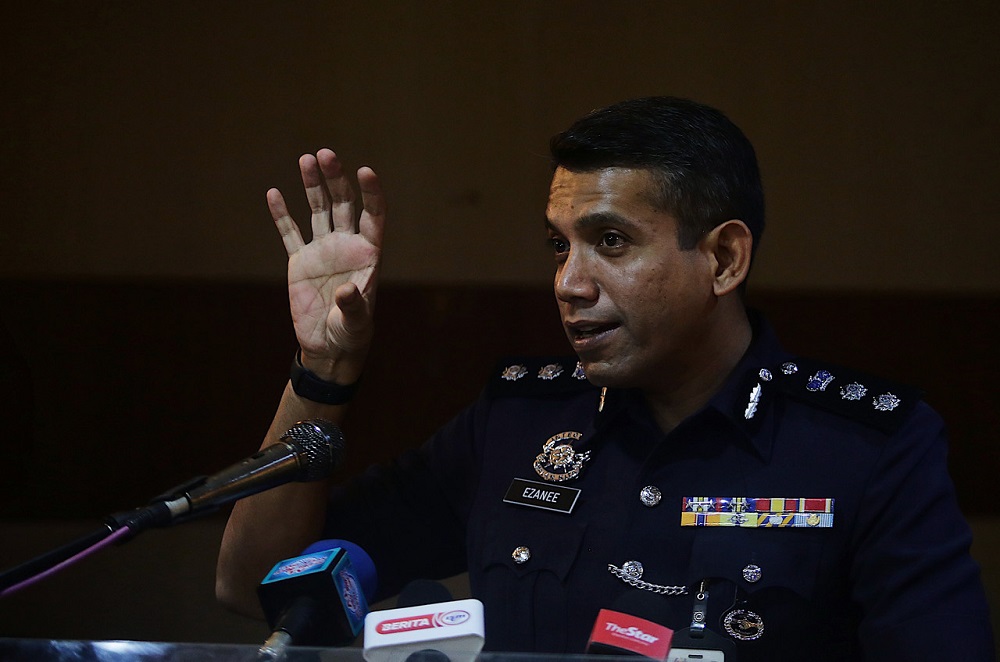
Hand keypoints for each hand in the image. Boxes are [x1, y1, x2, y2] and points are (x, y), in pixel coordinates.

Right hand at [268, 149, 385, 382]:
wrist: (328, 346)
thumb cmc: (350, 334)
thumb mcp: (355, 323)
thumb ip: (353, 307)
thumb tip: (345, 291)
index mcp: (368, 254)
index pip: (374, 216)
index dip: (371, 193)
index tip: (364, 171)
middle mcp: (347, 245)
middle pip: (343, 204)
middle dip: (335, 179)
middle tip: (325, 154)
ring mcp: (323, 250)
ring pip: (318, 210)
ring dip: (313, 185)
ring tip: (306, 159)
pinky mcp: (300, 261)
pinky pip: (290, 233)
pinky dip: (282, 214)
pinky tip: (274, 193)